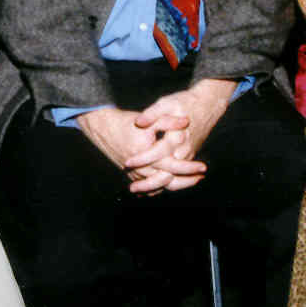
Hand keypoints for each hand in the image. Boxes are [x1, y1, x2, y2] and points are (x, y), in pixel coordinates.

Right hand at [76, 106, 195, 192]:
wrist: (102, 127)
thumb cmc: (125, 121)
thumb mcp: (148, 118)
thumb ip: (167, 120)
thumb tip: (186, 121)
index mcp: (145, 153)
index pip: (172, 165)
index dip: (189, 167)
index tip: (203, 167)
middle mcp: (139, 168)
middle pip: (167, 180)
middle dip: (186, 180)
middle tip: (201, 175)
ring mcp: (134, 174)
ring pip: (158, 187)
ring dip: (176, 185)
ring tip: (192, 181)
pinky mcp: (131, 175)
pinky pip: (149, 187)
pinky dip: (162, 187)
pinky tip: (172, 183)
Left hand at [124, 79, 231, 192]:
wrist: (207, 105)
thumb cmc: (185, 103)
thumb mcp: (166, 103)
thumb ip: (152, 114)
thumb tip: (138, 122)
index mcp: (177, 137)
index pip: (156, 153)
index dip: (141, 159)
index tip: (127, 162)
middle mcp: (184, 150)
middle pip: (166, 173)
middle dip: (148, 182)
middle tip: (132, 188)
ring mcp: (188, 156)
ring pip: (174, 179)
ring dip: (157, 187)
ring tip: (139, 192)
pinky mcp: (189, 157)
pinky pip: (178, 177)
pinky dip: (166, 184)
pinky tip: (153, 188)